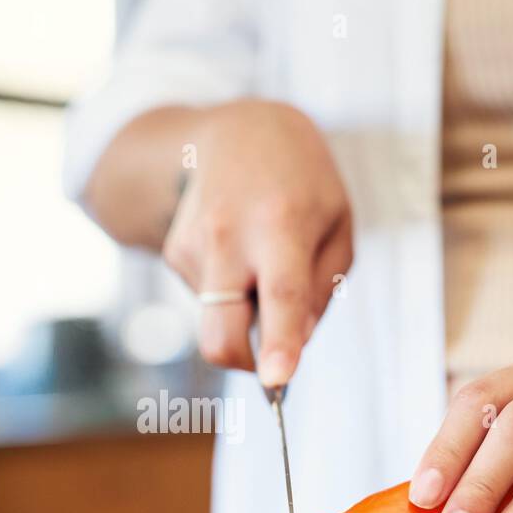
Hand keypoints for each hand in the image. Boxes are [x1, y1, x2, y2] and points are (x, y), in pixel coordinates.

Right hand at [162, 100, 352, 386]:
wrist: (237, 131)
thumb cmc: (302, 182)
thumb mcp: (337, 223)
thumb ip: (322, 289)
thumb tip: (296, 345)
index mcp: (281, 225)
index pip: (280, 295)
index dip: (280, 343)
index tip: (276, 381)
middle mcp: (229, 236)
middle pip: (221, 332)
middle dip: (242, 365)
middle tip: (268, 366)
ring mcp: (194, 245)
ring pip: (219, 320)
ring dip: (245, 309)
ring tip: (260, 255)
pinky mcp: (174, 252)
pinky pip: (208, 300)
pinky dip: (229, 291)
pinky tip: (238, 249)